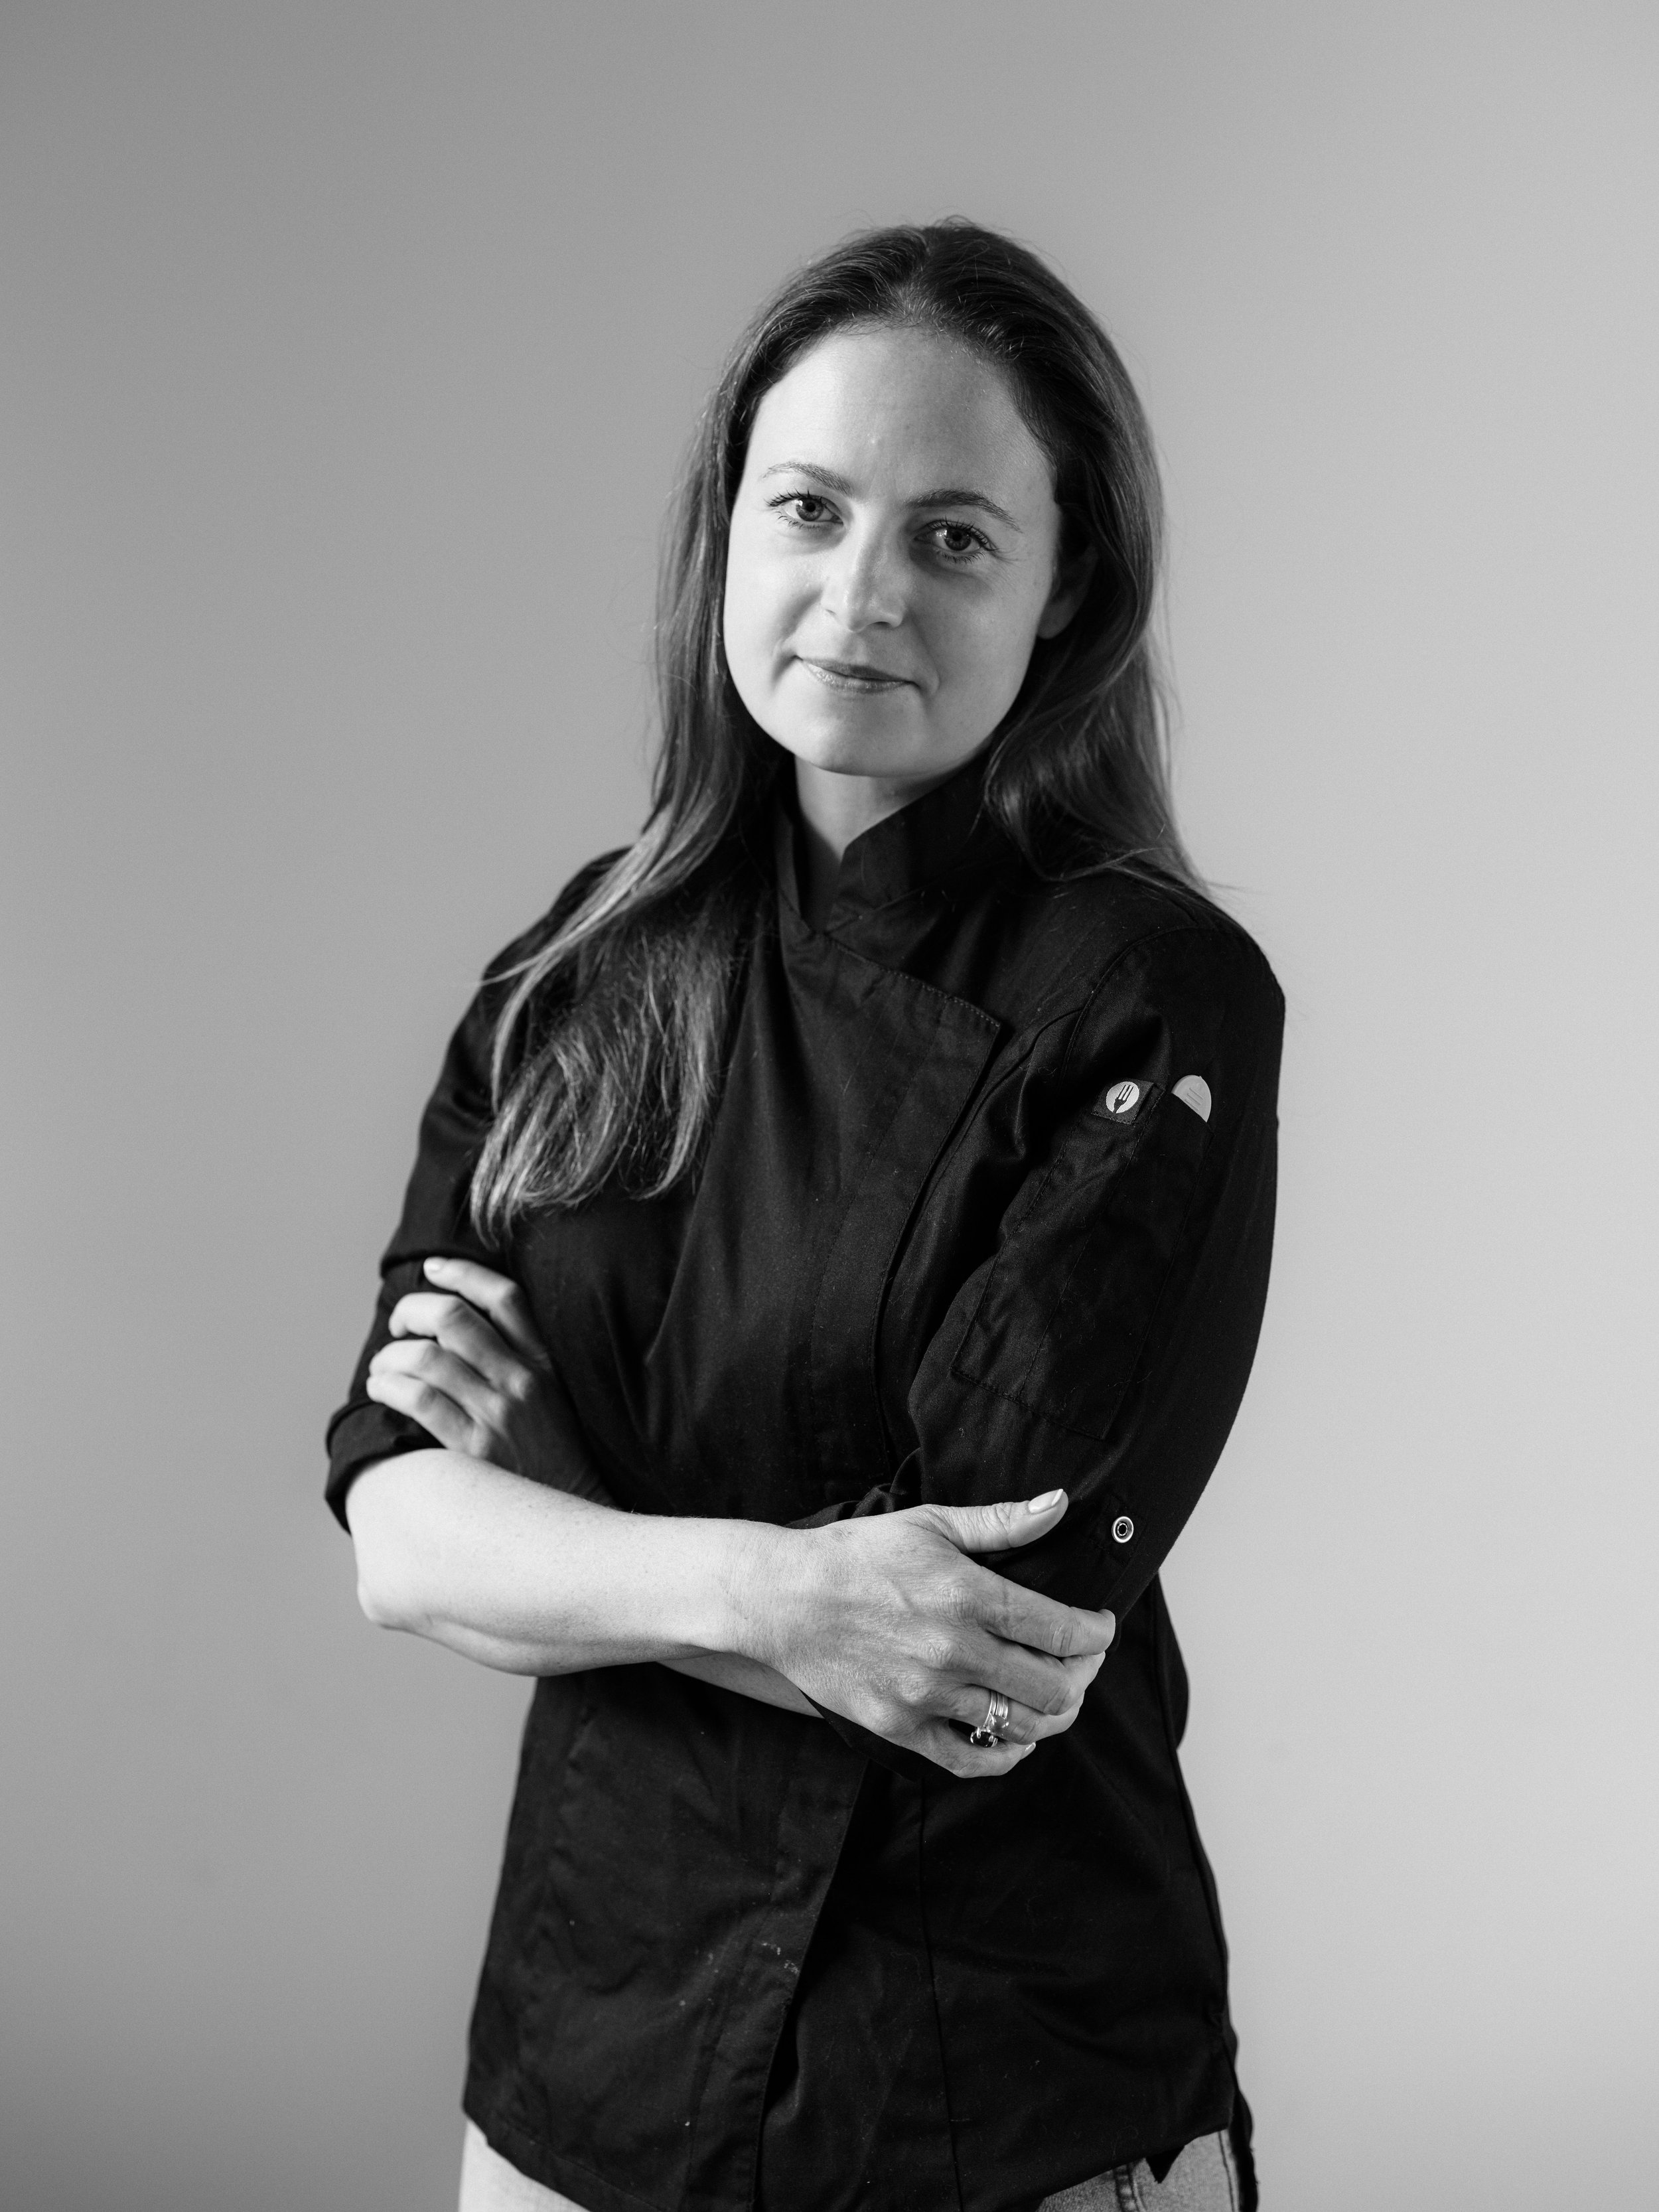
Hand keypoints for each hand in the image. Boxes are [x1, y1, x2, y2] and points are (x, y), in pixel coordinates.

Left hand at [366, 1256, 601, 1496]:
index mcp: (544, 1362)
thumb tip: (458, 1327)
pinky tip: (382, 1391)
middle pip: (453, 1317)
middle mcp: (523, 1380)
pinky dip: (389, 1387)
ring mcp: (499, 1414)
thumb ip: (519, 1362)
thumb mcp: (554, 1398)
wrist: (572, 1516)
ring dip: (391, 1355)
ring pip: (427, 1356)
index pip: (504, 1296)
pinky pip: (418, 1400)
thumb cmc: (553, 1457)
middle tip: (398, 1326)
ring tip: (383, 1368)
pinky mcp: (474, 1450)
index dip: (461, 1272)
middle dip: (411, 1311)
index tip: (431, 1268)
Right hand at [739, 1494, 1114, 1777]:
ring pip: (1020, 1727)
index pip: (1061, 1630)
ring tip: (1055, 1696)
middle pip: (1053, 1686)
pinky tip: (1014, 1739)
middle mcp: (953, 1651)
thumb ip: (1001, 1521)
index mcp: (967, 1595)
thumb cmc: (856, 1554)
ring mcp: (926, 1696)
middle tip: (1082, 1661)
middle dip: (1083, 1675)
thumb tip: (1060, 1505)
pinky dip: (1004, 1755)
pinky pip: (970, 1760)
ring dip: (1052, 1715)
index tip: (1100, 1626)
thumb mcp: (930, 1523)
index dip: (1096, 1633)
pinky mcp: (900, 1727)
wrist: (782, 1598)